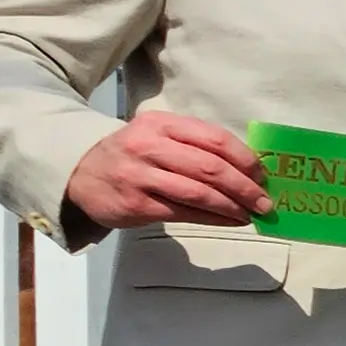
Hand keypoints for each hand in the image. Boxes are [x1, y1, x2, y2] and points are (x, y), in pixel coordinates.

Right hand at [63, 109, 270, 229]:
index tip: (263, 174)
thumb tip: (247, 167)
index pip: (214, 138)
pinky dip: (214, 218)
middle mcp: (149, 146)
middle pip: (210, 167)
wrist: (80, 173)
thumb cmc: (132, 154)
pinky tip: (230, 221)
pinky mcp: (136, 204)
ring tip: (252, 214)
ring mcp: (141, 176)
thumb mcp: (157, 135)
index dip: (245, 158)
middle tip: (266, 201)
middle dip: (245, 186)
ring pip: (199, 192)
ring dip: (233, 206)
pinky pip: (184, 213)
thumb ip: (194, 144)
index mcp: (161, 124)